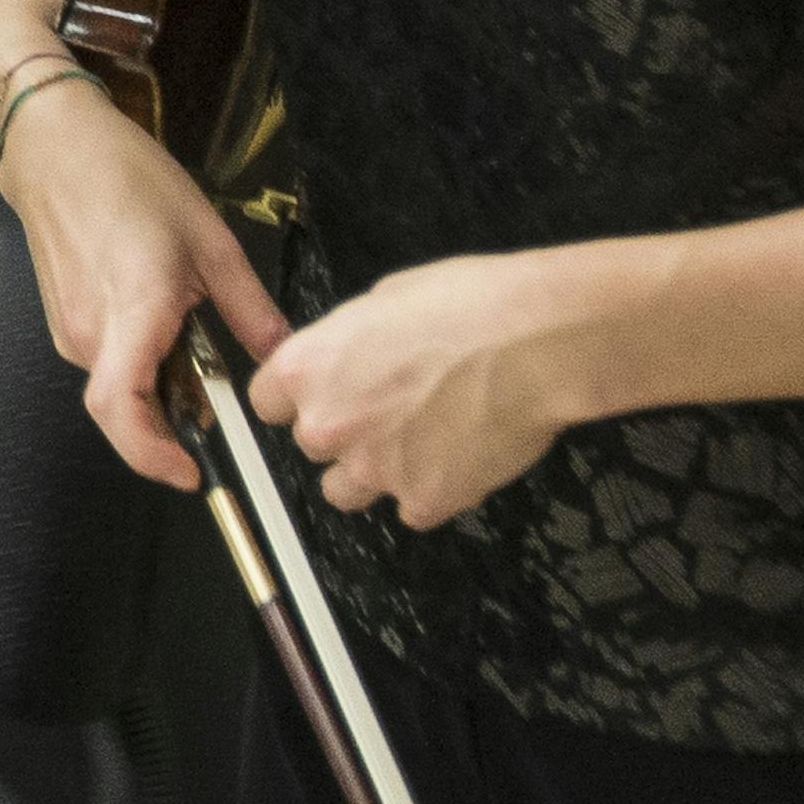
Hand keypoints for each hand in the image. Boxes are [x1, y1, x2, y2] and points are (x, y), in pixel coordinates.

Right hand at [0, 76, 290, 491]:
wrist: (57, 150)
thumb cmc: (133, 181)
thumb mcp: (211, 240)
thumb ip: (248, 307)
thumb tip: (282, 356)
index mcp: (133, 312)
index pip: (123, 409)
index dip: (154, 454)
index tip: (191, 472)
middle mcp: (91, 334)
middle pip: (126, 410)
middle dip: (171, 424)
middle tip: (213, 406)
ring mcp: (69, 332)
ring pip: (116, 388)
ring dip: (156, 388)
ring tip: (191, 340)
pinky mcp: (61, 324)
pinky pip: (104, 363)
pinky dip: (137, 364)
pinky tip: (162, 323)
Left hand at [248, 250, 570, 529]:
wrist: (537, 341)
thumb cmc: (470, 301)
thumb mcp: (389, 296)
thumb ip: (350, 341)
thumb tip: (349, 358)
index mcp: (310, 367)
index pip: (265, 402)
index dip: (295, 397)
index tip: (322, 392)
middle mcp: (329, 425)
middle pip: (311, 446)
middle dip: (344, 429)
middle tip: (392, 404)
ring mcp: (375, 471)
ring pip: (348, 489)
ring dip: (374, 469)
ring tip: (423, 435)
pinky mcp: (423, 503)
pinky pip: (411, 507)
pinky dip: (430, 487)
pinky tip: (460, 452)